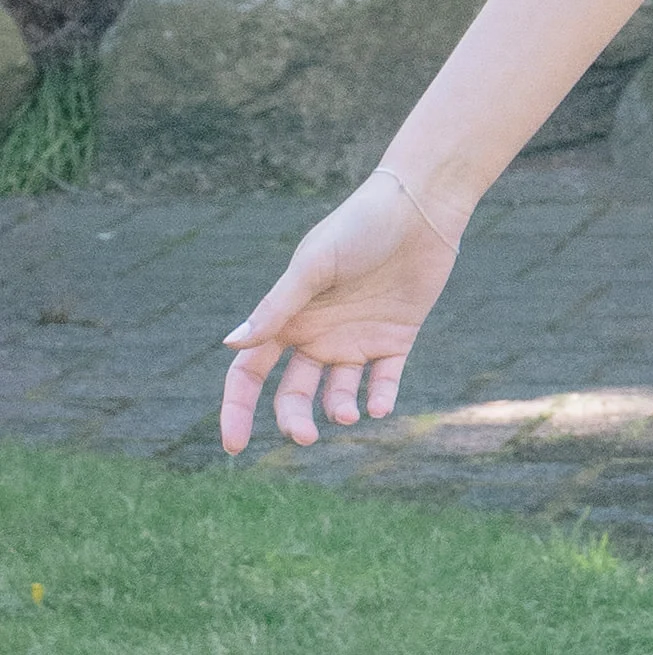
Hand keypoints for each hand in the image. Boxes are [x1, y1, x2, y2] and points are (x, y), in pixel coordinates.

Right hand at [221, 163, 465, 456]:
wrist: (420, 207)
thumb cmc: (359, 227)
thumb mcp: (314, 266)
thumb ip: (277, 307)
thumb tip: (231, 344)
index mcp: (288, 318)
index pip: (250, 372)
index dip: (237, 409)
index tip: (234, 446)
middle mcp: (317, 334)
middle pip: (293, 393)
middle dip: (294, 419)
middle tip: (304, 436)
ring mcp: (356, 339)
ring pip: (337, 394)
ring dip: (338, 411)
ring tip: (348, 415)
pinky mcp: (395, 339)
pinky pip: (383, 380)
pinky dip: (380, 399)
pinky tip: (379, 408)